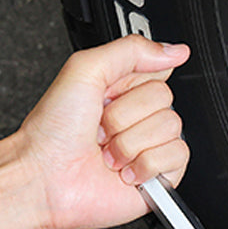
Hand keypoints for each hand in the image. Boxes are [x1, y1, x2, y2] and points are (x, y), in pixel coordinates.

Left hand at [2, 35, 189, 228]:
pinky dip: (146, 164)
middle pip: (166, 101)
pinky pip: (177, 156)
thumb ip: (131, 51)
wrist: (48, 178)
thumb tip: (176, 51)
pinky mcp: (161, 174)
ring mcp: (151, 146)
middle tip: (103, 129)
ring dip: (131, 143)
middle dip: (127, 117)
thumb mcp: (85, 69)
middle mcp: (139, 117)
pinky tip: (126, 170)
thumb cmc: (54, 132)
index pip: (158, 72)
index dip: (133, 84)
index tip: (108, 95)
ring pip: (173, 129)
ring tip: (109, 152)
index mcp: (123, 89)